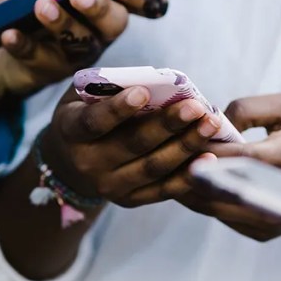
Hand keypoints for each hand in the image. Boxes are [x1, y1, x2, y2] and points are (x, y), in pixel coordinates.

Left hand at [0, 0, 167, 147]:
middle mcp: (98, 28)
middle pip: (115, 23)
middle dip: (100, 8)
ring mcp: (75, 53)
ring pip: (80, 44)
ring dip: (63, 24)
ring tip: (42, 5)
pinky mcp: (46, 69)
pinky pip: (38, 59)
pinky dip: (24, 45)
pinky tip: (9, 34)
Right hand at [40, 86, 222, 207]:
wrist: (70, 163)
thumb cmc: (85, 114)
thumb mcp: (83, 97)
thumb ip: (109, 88)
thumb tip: (154, 80)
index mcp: (71, 132)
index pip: (94, 122)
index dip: (117, 109)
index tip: (143, 91)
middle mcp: (88, 164)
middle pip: (132, 145)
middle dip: (167, 125)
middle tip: (196, 107)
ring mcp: (110, 186)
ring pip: (152, 168)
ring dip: (185, 146)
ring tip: (210, 124)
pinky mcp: (130, 200)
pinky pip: (163, 189)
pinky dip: (187, 175)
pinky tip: (209, 156)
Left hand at [176, 94, 280, 240]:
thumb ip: (247, 109)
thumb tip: (209, 122)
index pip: (230, 156)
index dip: (200, 146)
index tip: (174, 132)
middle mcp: (273, 194)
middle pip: (211, 185)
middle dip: (182, 168)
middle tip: (157, 149)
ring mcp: (265, 219)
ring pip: (208, 205)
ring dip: (184, 186)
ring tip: (164, 164)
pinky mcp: (259, 232)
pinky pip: (217, 214)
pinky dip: (200, 197)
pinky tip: (186, 180)